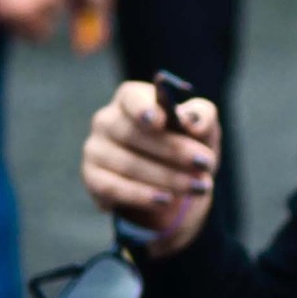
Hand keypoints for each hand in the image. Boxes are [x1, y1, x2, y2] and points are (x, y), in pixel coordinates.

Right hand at [81, 81, 221, 256]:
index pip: (131, 97)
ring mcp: (96, 149)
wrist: (173, 184)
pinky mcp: (92, 178)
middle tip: (204, 163)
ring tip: (197, 187)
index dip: (144, 108)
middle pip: (133, 133)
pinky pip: (114, 188)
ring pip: (128, 164)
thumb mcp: (202, 128)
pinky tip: (165, 200)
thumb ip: (202, 116)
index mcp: (132, 98)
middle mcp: (107, 120)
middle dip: (173, 150)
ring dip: (166, 177)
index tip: (161, 120)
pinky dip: (141, 195)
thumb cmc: (186, 145)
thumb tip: (192, 120)